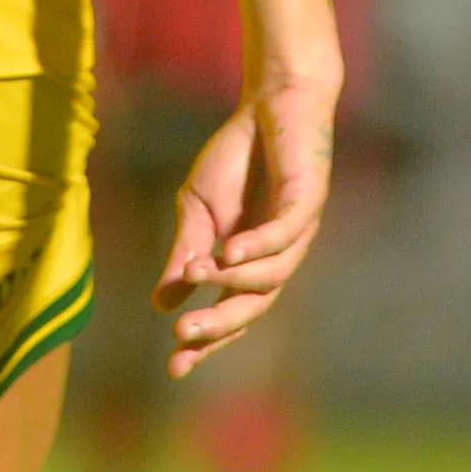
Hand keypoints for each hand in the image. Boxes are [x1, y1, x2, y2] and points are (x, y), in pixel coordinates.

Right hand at [154, 75, 337, 374]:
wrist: (270, 104)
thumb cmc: (236, 158)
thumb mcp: (195, 208)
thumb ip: (185, 252)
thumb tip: (162, 303)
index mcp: (250, 264)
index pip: (230, 312)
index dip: (205, 340)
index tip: (173, 367)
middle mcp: (278, 257)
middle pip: (254, 306)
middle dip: (219, 325)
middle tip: (183, 335)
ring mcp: (297, 232)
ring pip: (271, 276)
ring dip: (232, 279)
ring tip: (195, 273)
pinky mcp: (308, 201)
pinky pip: (285, 234)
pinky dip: (258, 246)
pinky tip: (229, 250)